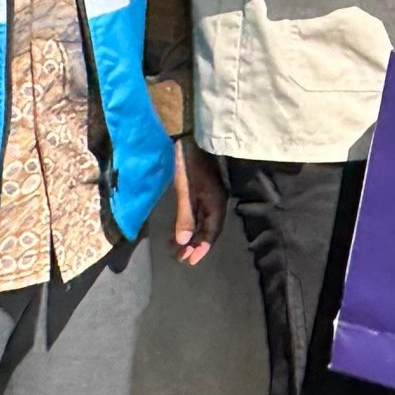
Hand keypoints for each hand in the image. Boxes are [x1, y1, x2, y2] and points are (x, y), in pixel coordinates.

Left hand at [170, 140, 224, 265]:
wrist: (188, 134)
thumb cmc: (187, 161)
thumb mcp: (185, 190)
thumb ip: (185, 216)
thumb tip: (183, 242)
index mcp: (216, 200)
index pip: (212, 230)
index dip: (201, 247)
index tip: (189, 261)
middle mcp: (216, 199)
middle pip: (208, 227)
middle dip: (195, 244)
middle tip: (181, 258)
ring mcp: (209, 193)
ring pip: (203, 220)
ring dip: (192, 235)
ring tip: (178, 248)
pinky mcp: (201, 188)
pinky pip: (198, 211)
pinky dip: (190, 223)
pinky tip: (180, 228)